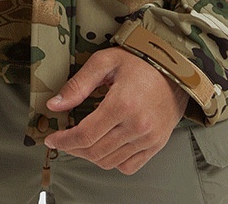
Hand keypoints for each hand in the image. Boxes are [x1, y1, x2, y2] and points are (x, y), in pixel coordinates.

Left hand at [44, 47, 189, 174]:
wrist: (175, 70)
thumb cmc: (141, 62)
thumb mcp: (105, 62)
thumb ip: (78, 84)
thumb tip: (55, 104)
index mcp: (122, 104)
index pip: (85, 134)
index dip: (64, 140)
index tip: (52, 139)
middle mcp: (137, 125)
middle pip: (95, 151)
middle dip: (73, 148)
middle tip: (63, 140)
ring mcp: (148, 138)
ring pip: (109, 161)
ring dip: (89, 155)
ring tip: (81, 142)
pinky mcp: (156, 145)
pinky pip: (128, 166)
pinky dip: (112, 162)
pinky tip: (104, 147)